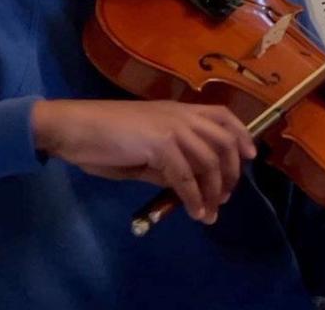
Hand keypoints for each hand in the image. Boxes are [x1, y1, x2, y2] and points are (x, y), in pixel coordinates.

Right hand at [31, 99, 255, 224]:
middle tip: (226, 196)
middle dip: (230, 172)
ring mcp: (173, 128)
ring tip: (210, 212)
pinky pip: (185, 176)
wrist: (73, 128)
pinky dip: (193, 197)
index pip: (223, 117)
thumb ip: (167, 163)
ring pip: (208, 161)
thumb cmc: (103, 137)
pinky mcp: (160, 144)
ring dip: (213, 191)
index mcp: (180, 111)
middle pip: (223, 143)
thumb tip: (185, 184)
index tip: (250, 158)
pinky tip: (194, 212)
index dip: (242, 136)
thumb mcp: (144, 150)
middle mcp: (182, 116)